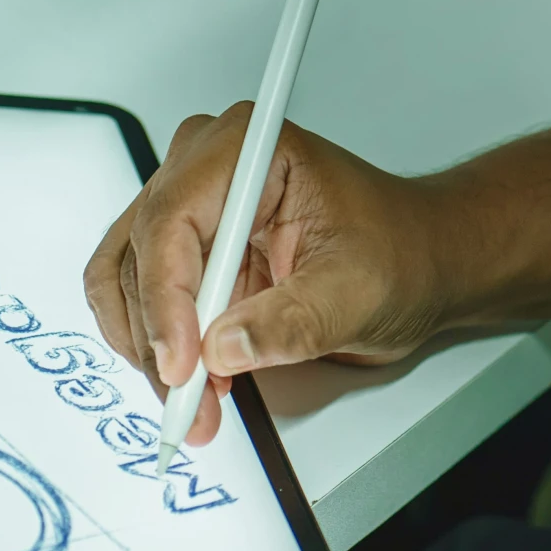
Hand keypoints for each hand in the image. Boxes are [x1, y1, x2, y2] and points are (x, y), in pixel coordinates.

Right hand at [83, 103, 455, 445]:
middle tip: (188, 400)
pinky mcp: (191, 251)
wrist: (421, 261)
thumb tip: (224, 349)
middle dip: (157, 335)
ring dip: (151, 348)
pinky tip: (195, 381)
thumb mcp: (357, 293)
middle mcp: (210, 167)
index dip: (166, 297)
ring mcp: (195, 208)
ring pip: (128, 280)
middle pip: (141, 251)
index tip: (182, 362)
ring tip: (197, 401)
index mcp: (252, 148)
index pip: (175, 218)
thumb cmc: (402, 251)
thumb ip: (291, 322)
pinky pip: (142, 299)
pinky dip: (157, 346)